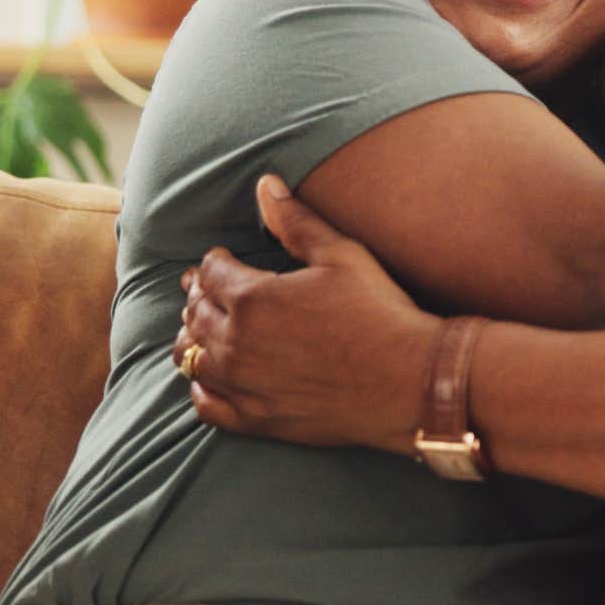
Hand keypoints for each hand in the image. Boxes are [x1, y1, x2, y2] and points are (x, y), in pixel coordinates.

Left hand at [173, 175, 439, 455]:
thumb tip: (265, 185)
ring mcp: (243, 386)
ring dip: (195, 339)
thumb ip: (296, 222)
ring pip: (192, 358)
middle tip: (215, 292)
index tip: (226, 261)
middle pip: (196, 313)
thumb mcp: (343, 256)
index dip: (217, 262)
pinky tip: (214, 379)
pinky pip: (207, 405)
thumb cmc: (382, 314)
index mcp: (252, 297)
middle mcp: (236, 343)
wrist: (411, 383)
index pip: (211, 272)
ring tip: (208, 330)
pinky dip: (203, 388)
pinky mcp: (257, 420)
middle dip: (202, 297)